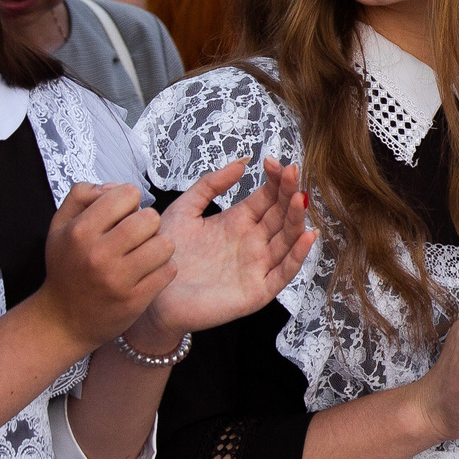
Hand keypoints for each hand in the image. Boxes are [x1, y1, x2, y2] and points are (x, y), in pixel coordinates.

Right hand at [33, 183, 178, 350]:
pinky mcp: (136, 299)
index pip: (127, 194)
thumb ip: (81, 196)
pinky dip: (163, 269)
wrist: (63, 320)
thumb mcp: (60, 227)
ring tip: (145, 253)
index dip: (129, 202)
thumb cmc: (67, 267)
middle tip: (137, 236)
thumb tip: (113, 186)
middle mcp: (98, 254)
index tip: (122, 215)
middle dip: (148, 223)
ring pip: (166, 243)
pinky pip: (169, 270)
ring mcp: (118, 278)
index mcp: (79, 231)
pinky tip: (148, 272)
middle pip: (151, 217)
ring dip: (160, 246)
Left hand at [143, 158, 316, 336]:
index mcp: (238, 222)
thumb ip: (209, 185)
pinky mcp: (258, 290)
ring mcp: (258, 265)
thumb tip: (242, 161)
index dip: (274, 180)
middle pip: (281, 215)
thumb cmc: (165, 256)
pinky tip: (306, 236)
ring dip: (296, 218)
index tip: (274, 162)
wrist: (153, 297)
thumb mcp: (183, 211)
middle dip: (289, 192)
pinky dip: (298, 255)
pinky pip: (284, 272)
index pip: (267, 197)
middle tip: (292, 171)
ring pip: (287, 239)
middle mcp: (253, 242)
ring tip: (299, 198)